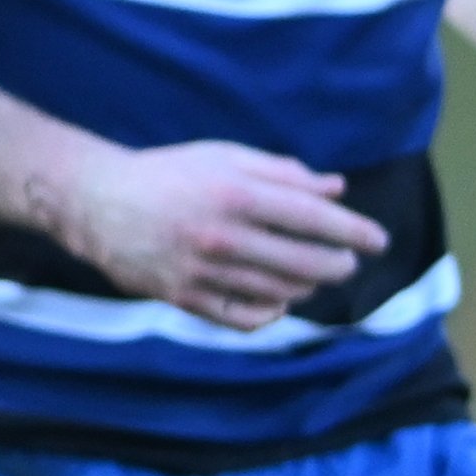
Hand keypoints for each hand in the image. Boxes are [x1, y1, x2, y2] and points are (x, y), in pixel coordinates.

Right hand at [54, 138, 382, 330]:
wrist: (95, 201)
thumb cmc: (169, 174)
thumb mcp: (224, 157)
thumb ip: (283, 173)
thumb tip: (337, 188)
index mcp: (235, 194)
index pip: (314, 218)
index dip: (354, 231)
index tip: (379, 241)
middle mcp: (222, 236)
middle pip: (306, 262)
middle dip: (339, 265)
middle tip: (348, 262)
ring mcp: (203, 272)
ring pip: (282, 292)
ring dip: (308, 285)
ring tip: (313, 273)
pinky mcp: (185, 299)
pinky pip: (246, 318)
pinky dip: (273, 312)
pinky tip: (280, 298)